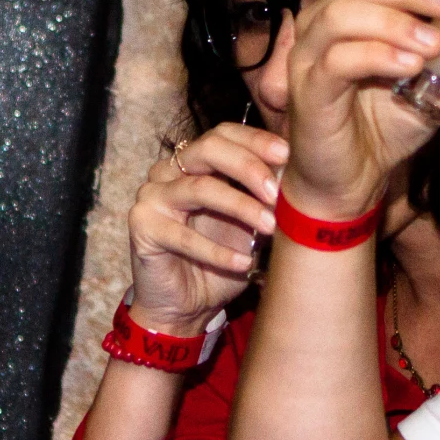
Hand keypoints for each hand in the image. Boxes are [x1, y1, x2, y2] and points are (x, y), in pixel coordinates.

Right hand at [126, 123, 287, 336]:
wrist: (186, 306)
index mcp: (195, 162)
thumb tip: (298, 176)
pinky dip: (217, 251)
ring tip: (269, 227)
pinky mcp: (141, 226)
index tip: (287, 154)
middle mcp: (169, 171)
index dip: (255, 140)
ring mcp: (152, 196)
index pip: (223, 134)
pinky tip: (243, 262)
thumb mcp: (251, 225)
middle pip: (209, 149)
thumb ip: (266, 198)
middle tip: (277, 193)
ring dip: (240, 207)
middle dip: (249, 167)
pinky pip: (183, 236)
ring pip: (199, 188)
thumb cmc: (222, 260)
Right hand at [282, 0, 439, 215]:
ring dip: (396, 21)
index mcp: (350, 9)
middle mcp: (322, 23)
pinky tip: (410, 66)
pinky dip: (378, 56)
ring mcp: (309, 55)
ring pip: (344, 13)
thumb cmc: (384, 125)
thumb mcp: (437, 86)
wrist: (350, 180)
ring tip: (435, 43)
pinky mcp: (307, 90)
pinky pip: (337, 60)